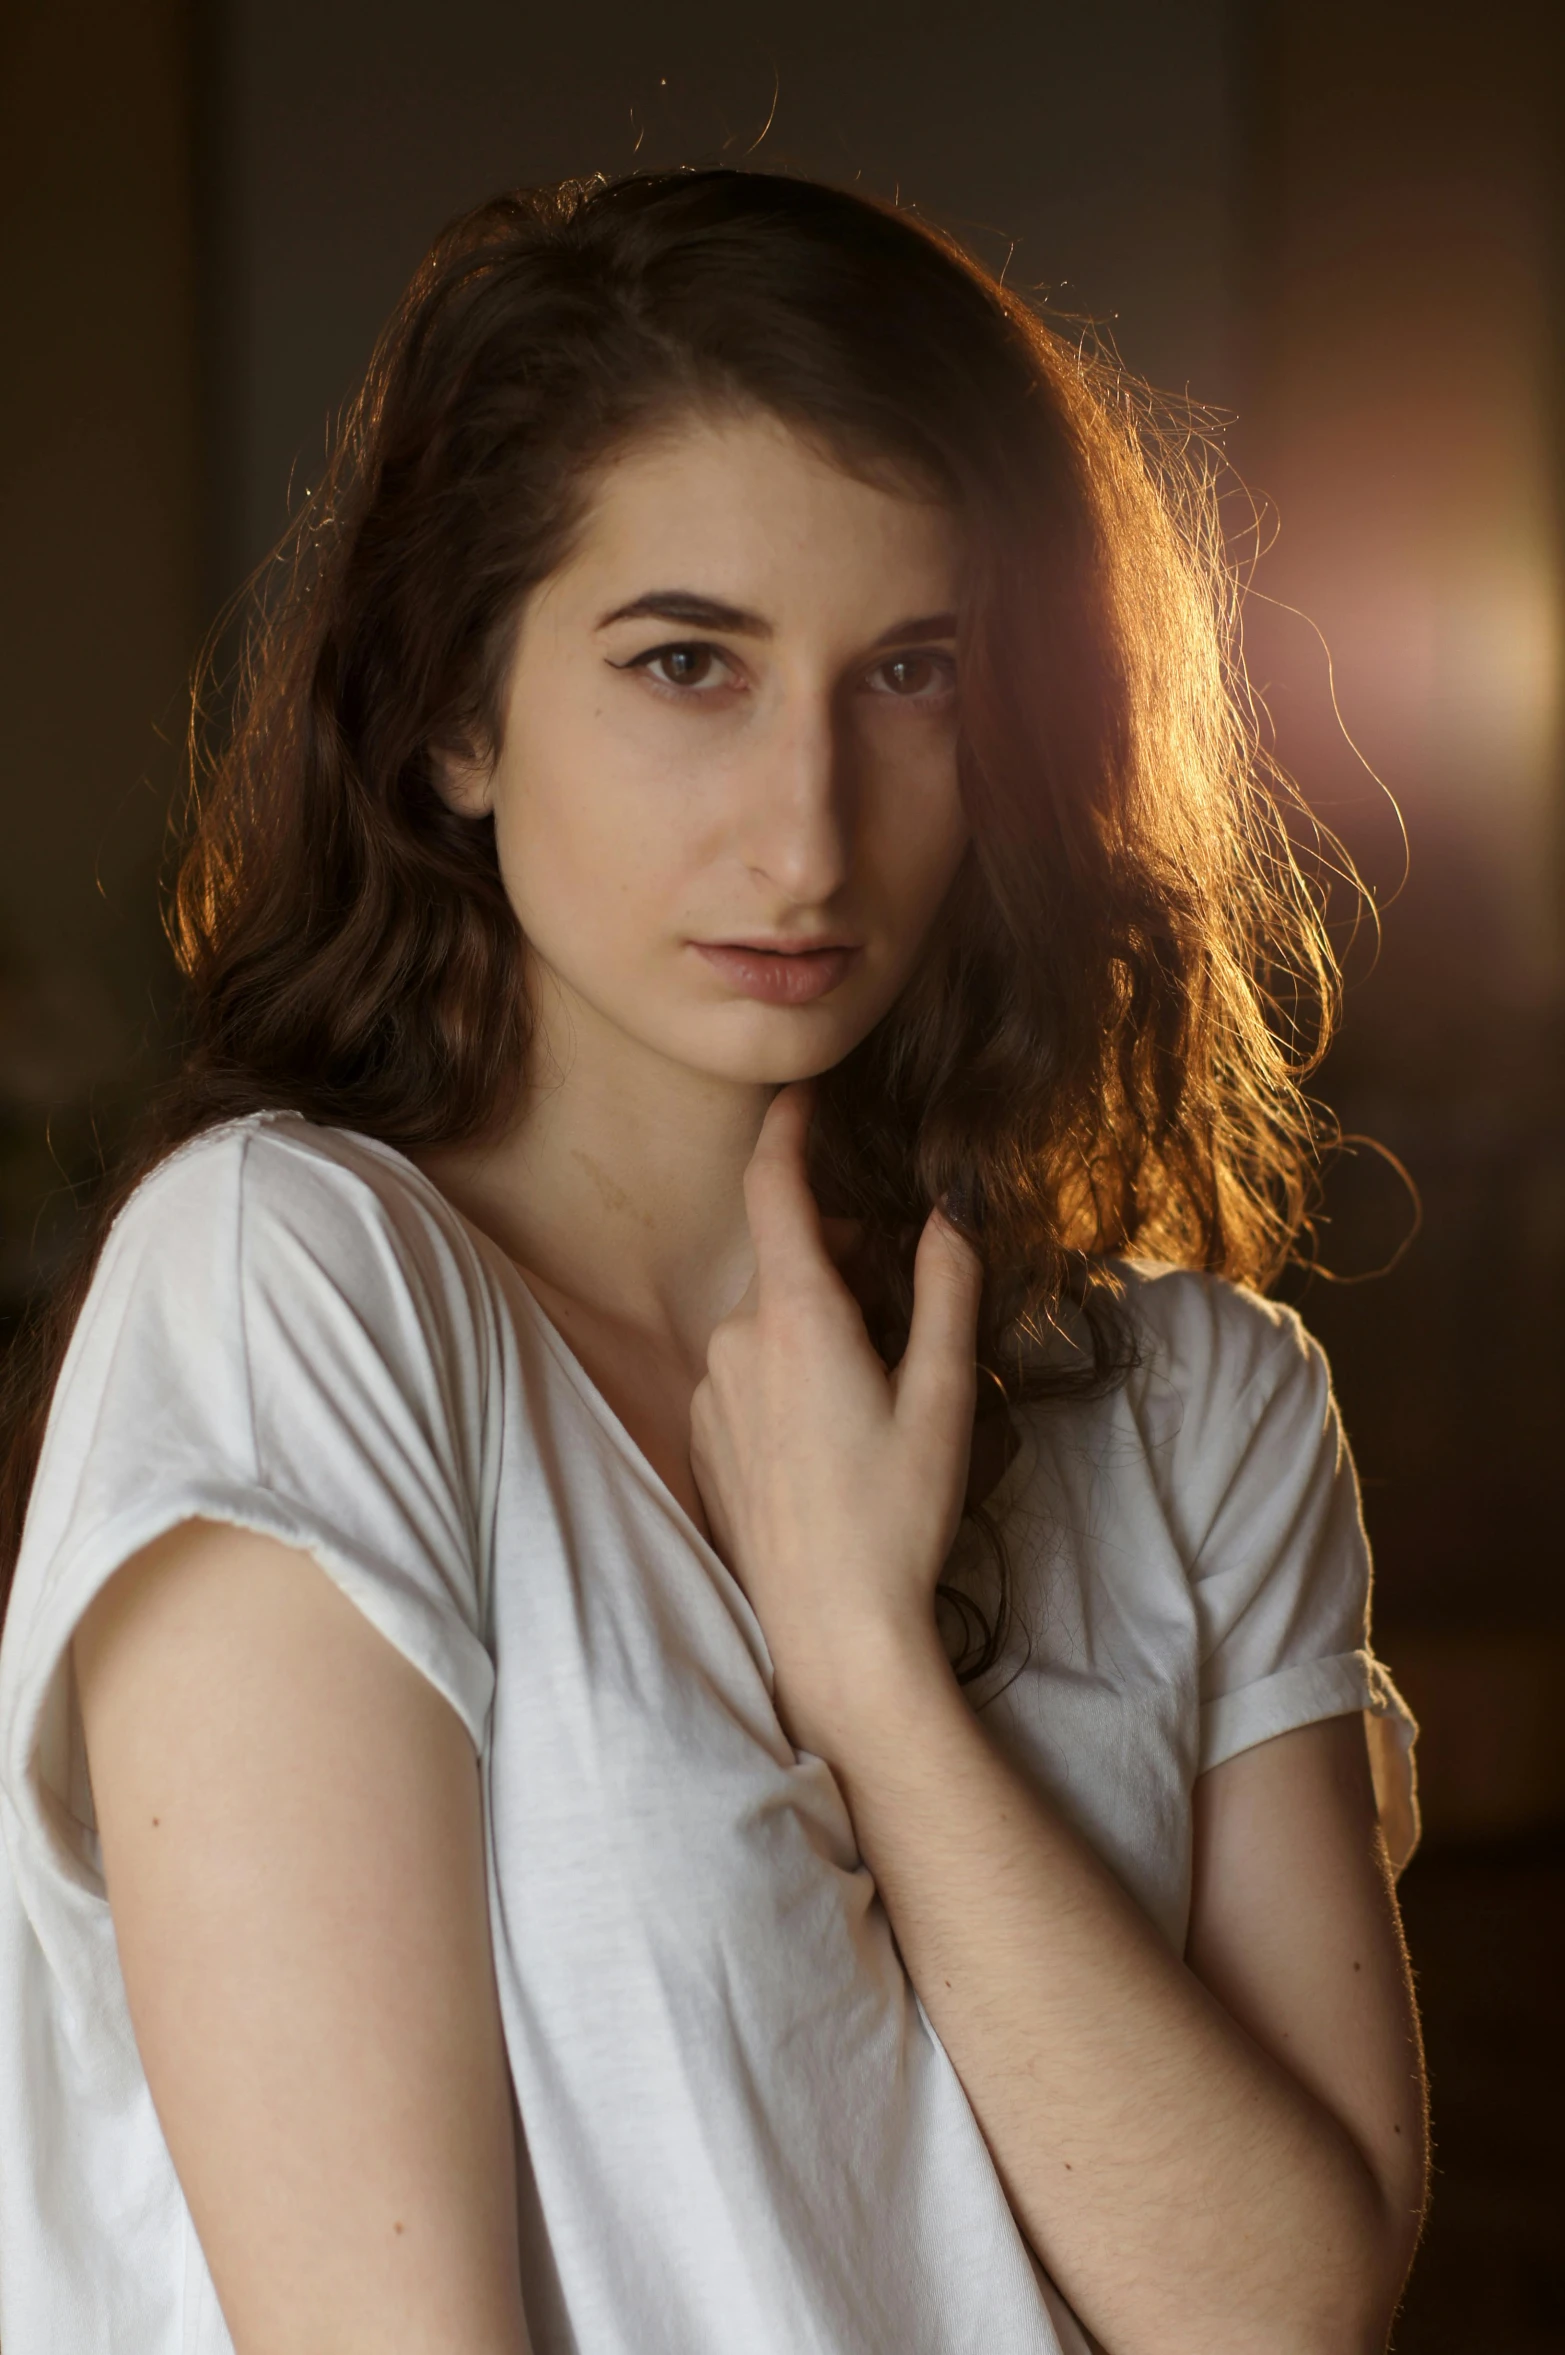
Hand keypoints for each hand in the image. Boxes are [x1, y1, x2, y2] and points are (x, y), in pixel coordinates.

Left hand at [689, 1083, 982, 1756]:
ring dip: (818, 1319)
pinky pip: (748, 1370)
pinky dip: (790, 1369)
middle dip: (841, 1256)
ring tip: (878, 1390)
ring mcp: (713, 1392)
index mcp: (797, 1318)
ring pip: (769, 1318)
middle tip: (903, 1306)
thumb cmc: (898, 1517)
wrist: (833, 1634)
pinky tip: (835, 1435)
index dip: (786, 1131)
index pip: (774, 1190)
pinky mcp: (706, 1437)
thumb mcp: (945, 1397)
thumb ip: (947, 1291)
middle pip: (786, 1260)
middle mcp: (737, 1342)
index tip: (801, 1096)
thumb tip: (949, 1213)